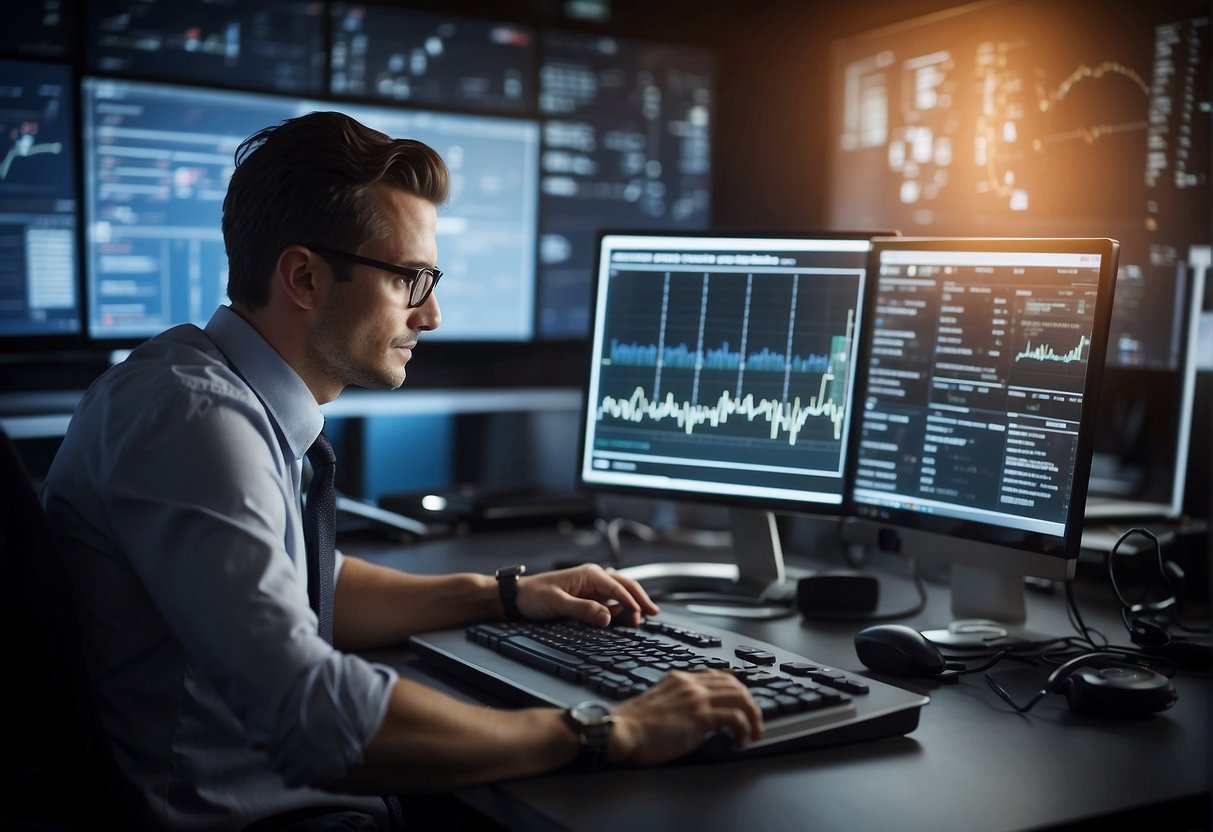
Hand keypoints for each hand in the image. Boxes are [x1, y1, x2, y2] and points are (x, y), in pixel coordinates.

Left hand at [516, 563, 658, 626]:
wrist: (518, 596)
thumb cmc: (534, 596)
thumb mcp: (558, 603)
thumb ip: (584, 610)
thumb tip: (609, 618)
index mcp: (590, 574)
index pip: (618, 588)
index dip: (631, 602)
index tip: (640, 616)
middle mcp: (594, 578)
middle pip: (625, 586)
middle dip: (640, 598)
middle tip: (654, 612)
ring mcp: (592, 587)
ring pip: (620, 593)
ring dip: (633, 603)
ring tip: (644, 616)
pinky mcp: (588, 597)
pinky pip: (610, 601)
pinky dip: (621, 607)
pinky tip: (627, 616)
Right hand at [606, 670, 763, 764]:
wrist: (621, 730)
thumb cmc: (633, 725)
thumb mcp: (659, 704)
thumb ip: (679, 703)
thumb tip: (698, 718)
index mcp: (680, 679)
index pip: (719, 676)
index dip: (737, 690)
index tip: (744, 705)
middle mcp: (691, 684)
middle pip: (735, 685)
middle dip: (750, 704)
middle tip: (754, 723)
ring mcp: (696, 698)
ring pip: (741, 697)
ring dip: (753, 718)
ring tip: (753, 734)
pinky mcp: (700, 716)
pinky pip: (736, 717)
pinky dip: (744, 729)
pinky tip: (739, 741)